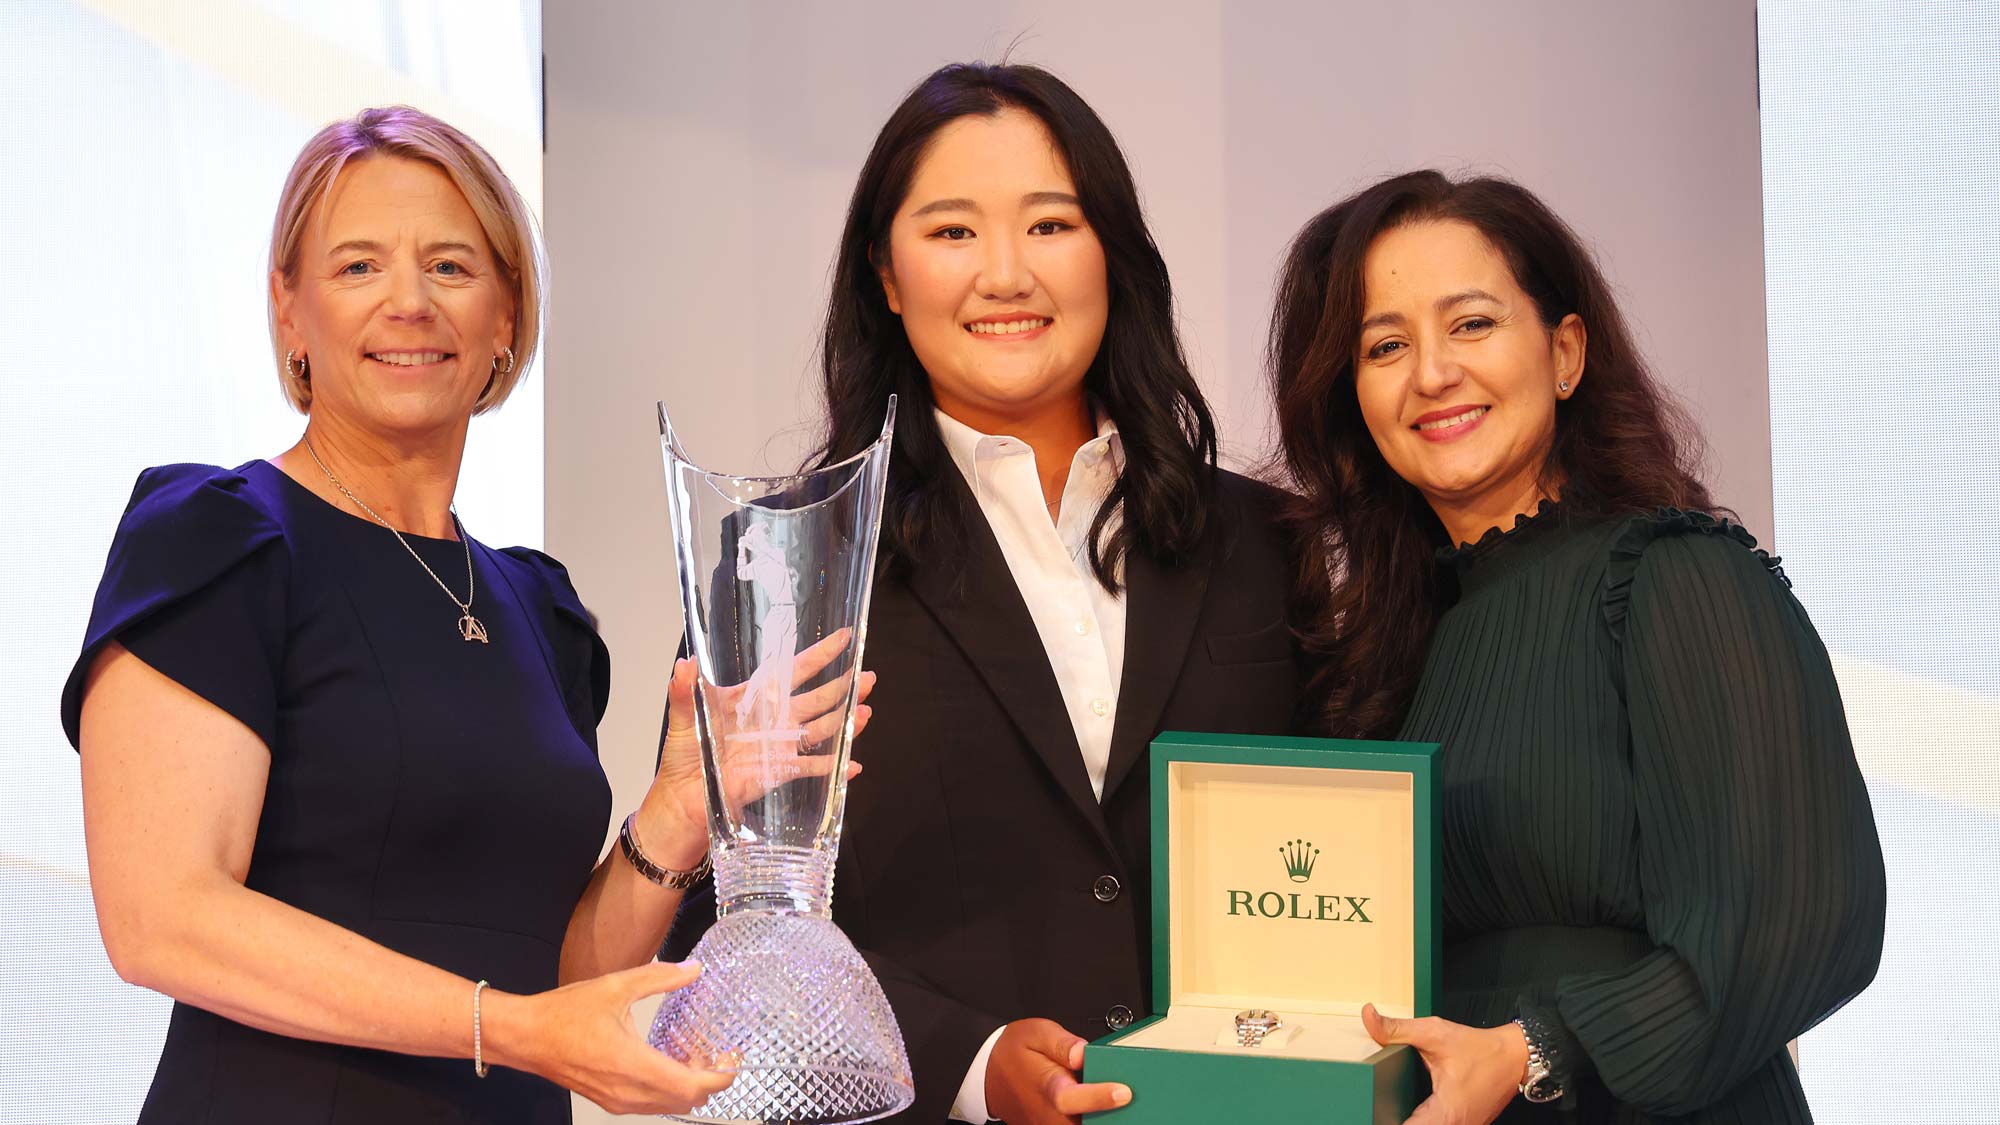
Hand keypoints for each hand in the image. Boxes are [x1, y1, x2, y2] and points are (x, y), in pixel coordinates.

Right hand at [489, 960, 733, 1114]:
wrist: (526, 1037)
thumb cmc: (565, 1013)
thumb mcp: (617, 986)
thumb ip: (661, 977)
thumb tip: (695, 969)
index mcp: (634, 1066)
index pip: (693, 1087)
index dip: (721, 1076)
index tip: (732, 1057)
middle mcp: (629, 1092)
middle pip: (686, 1102)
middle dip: (709, 1080)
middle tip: (716, 1052)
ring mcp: (618, 1101)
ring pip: (669, 1106)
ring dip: (688, 1086)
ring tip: (693, 1054)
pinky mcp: (609, 1101)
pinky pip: (650, 1104)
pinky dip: (667, 1089)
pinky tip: (666, 1060)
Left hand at [641, 634, 874, 867]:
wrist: (684, 797)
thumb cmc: (684, 754)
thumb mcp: (682, 717)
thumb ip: (683, 690)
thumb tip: (684, 662)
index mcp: (756, 698)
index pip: (793, 670)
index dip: (820, 655)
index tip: (843, 638)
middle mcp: (774, 718)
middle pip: (818, 698)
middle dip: (845, 686)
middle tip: (868, 677)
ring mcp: (781, 745)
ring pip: (822, 729)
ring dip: (846, 721)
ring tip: (866, 711)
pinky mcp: (781, 771)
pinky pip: (812, 768)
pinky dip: (832, 767)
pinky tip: (852, 765)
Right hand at [986, 1018, 1132, 1123]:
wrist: (989, 1075)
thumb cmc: (1013, 1052)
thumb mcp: (1036, 1034)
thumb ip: (1063, 1043)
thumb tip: (1084, 1053)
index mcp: (1047, 1087)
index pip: (1074, 1099)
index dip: (1100, 1097)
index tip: (1124, 1092)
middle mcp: (1050, 1114)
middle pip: (1087, 1123)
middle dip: (1112, 1113)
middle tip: (1134, 1097)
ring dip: (1105, 1118)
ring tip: (1122, 1101)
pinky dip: (1095, 1119)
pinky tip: (1107, 1108)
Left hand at [1362, 1003, 1526, 1124]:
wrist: (1514, 1057)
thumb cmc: (1479, 1048)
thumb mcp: (1434, 1033)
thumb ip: (1396, 1029)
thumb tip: (1369, 1017)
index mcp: (1445, 1113)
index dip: (1385, 1121)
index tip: (1371, 1112)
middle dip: (1392, 1118)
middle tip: (1375, 1104)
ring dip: (1409, 1119)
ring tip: (1386, 1106)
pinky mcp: (1463, 1124)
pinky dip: (1421, 1119)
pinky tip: (1406, 1108)